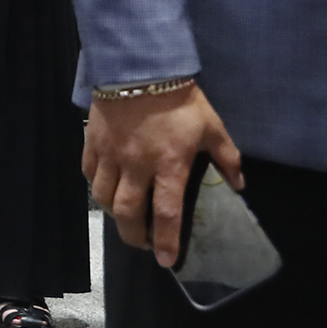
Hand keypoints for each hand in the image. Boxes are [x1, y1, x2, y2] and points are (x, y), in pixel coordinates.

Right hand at [84, 82, 242, 267]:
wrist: (139, 66)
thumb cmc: (179, 99)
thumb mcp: (212, 126)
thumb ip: (227, 158)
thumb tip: (238, 185)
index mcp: (169, 164)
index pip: (167, 212)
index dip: (167, 241)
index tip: (167, 261)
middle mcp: (136, 165)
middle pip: (127, 212)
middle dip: (133, 236)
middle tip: (143, 244)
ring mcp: (111, 154)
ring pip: (102, 196)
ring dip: (113, 213)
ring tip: (124, 216)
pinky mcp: (92, 141)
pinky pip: (88, 173)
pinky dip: (95, 186)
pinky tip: (104, 188)